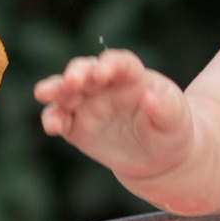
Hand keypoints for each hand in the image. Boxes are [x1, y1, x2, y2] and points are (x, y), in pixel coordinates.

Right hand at [33, 50, 193, 182]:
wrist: (157, 157)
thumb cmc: (170, 130)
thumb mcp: (176, 120)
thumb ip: (166, 107)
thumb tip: (149, 97)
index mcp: (132, 75)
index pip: (120, 63)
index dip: (111, 64)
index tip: (104, 71)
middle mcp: (105, 84)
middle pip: (86, 70)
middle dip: (77, 72)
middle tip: (72, 81)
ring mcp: (87, 103)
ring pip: (65, 90)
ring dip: (54, 89)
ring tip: (43, 93)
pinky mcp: (75, 125)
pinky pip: (59, 118)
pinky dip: (52, 118)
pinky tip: (52, 125)